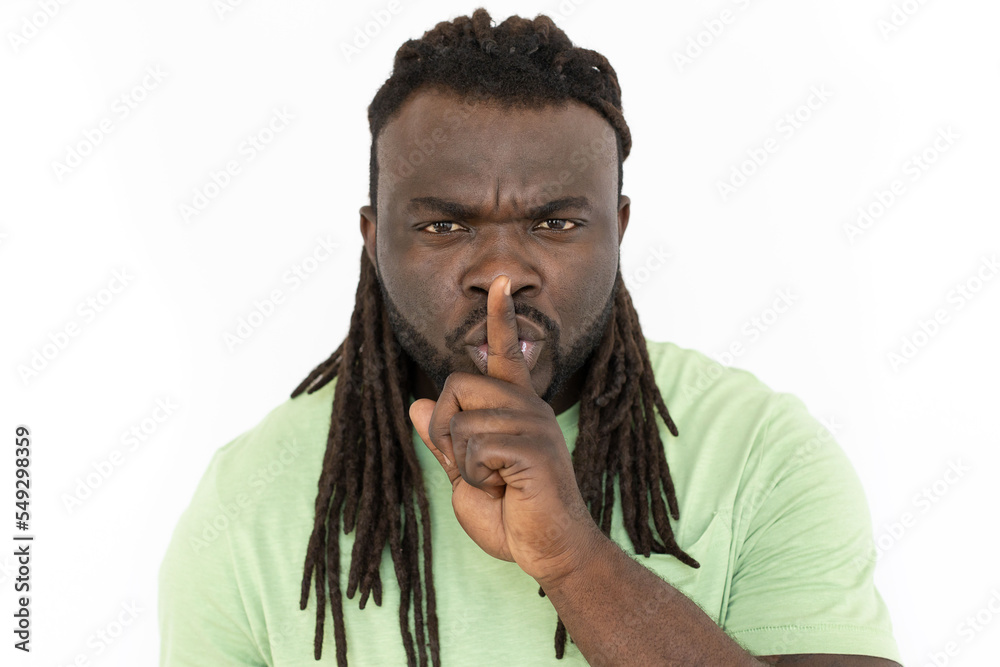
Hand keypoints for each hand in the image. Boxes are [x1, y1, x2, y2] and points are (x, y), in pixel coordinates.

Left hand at [409, 275, 601, 585]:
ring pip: (461, 419)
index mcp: (516, 407)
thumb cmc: (512, 516)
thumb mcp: (467, 475)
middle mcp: (528, 406)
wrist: (548, 552)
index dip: (500, 317)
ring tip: (496, 482)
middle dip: (446, 426)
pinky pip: (475, 447)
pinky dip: (477, 477)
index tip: (500, 282)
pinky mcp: (534, 447)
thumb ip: (446, 439)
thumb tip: (417, 402)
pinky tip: (505, 490)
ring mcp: (534, 424)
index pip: (505, 352)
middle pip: (457, 382)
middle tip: (473, 464)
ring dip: (463, 461)